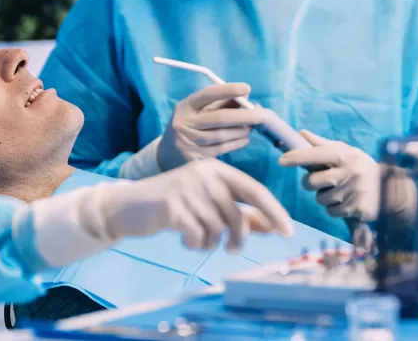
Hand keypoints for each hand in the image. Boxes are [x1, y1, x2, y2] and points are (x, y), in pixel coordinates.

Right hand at [90, 159, 293, 251]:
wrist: (129, 207)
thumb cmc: (173, 206)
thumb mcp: (207, 205)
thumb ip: (239, 213)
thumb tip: (272, 226)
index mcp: (216, 169)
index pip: (254, 190)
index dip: (273, 211)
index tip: (288, 231)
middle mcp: (203, 174)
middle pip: (237, 214)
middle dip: (238, 237)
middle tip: (232, 248)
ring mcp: (187, 188)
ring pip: (217, 228)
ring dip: (210, 242)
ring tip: (197, 238)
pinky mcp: (172, 205)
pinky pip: (198, 234)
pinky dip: (194, 243)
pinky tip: (184, 239)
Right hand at [156, 83, 272, 171]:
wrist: (168, 153)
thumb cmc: (190, 126)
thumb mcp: (199, 111)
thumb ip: (221, 103)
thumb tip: (246, 94)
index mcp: (185, 106)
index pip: (207, 94)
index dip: (228, 90)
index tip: (247, 87)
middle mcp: (184, 123)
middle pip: (219, 118)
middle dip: (244, 116)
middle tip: (263, 115)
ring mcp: (188, 142)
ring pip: (222, 136)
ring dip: (242, 131)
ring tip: (252, 128)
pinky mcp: (194, 159)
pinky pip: (221, 149)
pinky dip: (236, 143)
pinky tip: (244, 139)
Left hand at [278, 130, 382, 221]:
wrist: (393, 190)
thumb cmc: (361, 167)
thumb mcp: (346, 152)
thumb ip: (322, 144)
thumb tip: (301, 134)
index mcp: (345, 155)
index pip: (315, 154)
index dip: (296, 157)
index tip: (281, 160)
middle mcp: (349, 172)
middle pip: (311, 182)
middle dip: (310, 184)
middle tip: (320, 182)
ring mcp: (354, 192)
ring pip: (320, 200)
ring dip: (324, 198)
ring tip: (339, 191)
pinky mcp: (358, 209)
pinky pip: (332, 212)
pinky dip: (335, 209)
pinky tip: (347, 202)